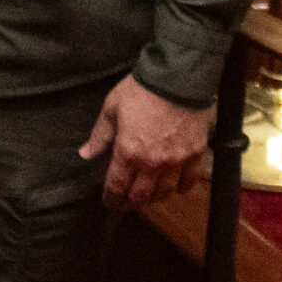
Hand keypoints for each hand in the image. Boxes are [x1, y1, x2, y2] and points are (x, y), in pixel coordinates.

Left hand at [78, 74, 212, 208]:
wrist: (177, 78)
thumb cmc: (141, 90)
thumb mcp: (111, 109)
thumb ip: (100, 135)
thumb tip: (86, 153)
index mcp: (128, 152)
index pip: (117, 186)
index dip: (111, 198)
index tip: (108, 201)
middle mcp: (152, 162)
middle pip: (141, 196)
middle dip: (130, 203)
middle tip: (125, 204)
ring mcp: (176, 161)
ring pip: (165, 192)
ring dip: (154, 198)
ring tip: (147, 196)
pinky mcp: (195, 154)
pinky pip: (189, 181)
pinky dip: (181, 188)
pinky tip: (175, 188)